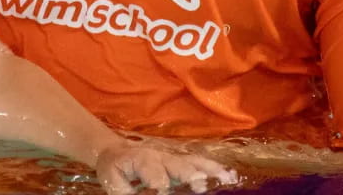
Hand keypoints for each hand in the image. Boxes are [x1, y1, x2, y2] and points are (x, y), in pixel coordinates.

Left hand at [96, 142, 237, 194]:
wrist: (115, 152)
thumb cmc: (114, 170)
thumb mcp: (113, 184)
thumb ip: (127, 193)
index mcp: (141, 160)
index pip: (154, 175)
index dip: (160, 185)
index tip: (164, 191)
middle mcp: (160, 157)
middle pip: (177, 166)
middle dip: (189, 175)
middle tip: (200, 184)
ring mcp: (172, 159)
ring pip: (193, 162)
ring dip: (209, 170)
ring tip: (226, 177)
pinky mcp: (180, 163)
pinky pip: (199, 163)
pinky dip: (214, 168)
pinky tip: (229, 175)